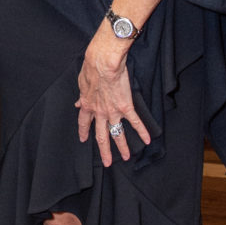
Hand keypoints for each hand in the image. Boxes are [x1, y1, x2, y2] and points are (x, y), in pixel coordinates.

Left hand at [75, 23, 150, 165]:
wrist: (103, 62)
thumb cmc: (91, 67)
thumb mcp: (81, 82)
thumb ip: (82, 95)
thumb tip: (78, 103)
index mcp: (88, 104)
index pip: (83, 122)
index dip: (83, 131)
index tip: (83, 139)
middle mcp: (100, 112)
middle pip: (101, 136)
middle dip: (104, 150)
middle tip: (106, 162)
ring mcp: (113, 111)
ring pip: (117, 133)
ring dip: (122, 146)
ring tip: (126, 157)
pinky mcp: (127, 107)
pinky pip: (135, 122)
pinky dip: (142, 131)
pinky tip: (147, 140)